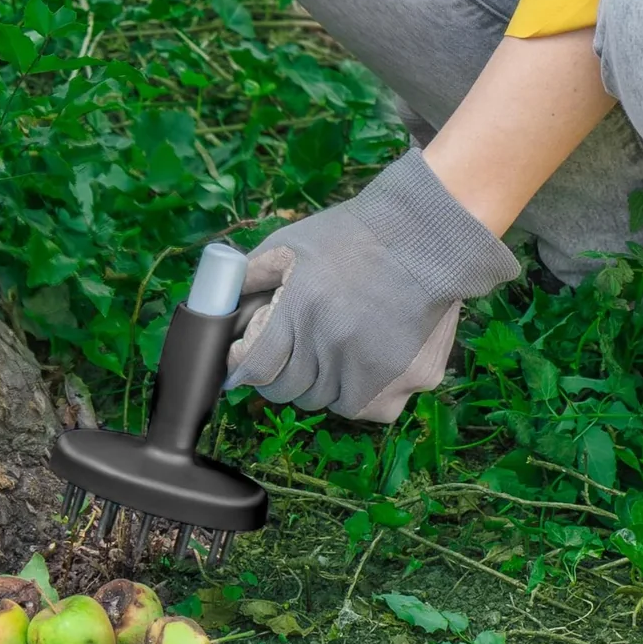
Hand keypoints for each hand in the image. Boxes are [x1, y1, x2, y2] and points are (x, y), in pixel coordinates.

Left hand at [225, 147, 521, 422]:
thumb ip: (249, 281)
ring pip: (326, 402)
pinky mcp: (409, 382)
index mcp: (300, 309)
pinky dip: (361, 392)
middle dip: (284, 372)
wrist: (426, 236)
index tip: (247, 359)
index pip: (255, 369)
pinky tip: (369, 357)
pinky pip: (368, 408)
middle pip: (289, 391)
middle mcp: (334, 346)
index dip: (246, 366)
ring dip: (324, 382)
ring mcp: (374, 370)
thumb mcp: (288, 246)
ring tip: (340, 340)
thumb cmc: (352, 237)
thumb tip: (216, 314)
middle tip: (299, 344)